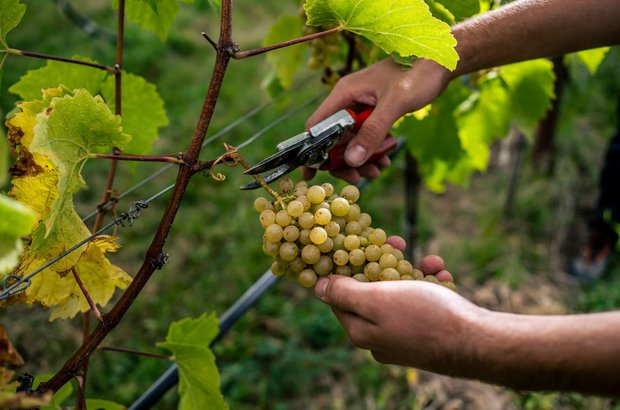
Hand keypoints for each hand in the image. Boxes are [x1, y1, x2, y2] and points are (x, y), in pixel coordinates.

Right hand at [303, 58, 451, 182]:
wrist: (441, 61)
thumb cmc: (418, 73)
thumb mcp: (395, 103)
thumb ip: (373, 131)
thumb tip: (352, 160)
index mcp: (344, 93)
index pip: (317, 126)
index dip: (314, 151)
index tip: (315, 173)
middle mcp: (348, 101)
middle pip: (333, 139)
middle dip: (343, 161)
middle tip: (356, 178)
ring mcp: (361, 107)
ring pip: (351, 141)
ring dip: (360, 160)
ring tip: (377, 172)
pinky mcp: (374, 113)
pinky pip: (366, 137)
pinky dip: (373, 151)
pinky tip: (385, 161)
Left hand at [313, 253, 480, 373]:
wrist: (477, 341)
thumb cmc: (425, 316)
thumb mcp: (377, 300)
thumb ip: (345, 293)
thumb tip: (317, 288)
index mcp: (361, 331)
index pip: (339, 296)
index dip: (345, 267)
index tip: (354, 243)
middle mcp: (380, 337)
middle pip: (372, 291)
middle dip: (384, 263)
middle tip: (396, 243)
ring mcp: (405, 336)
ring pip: (400, 293)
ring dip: (413, 271)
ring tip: (430, 262)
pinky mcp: (428, 332)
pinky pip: (422, 302)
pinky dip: (430, 284)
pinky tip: (442, 274)